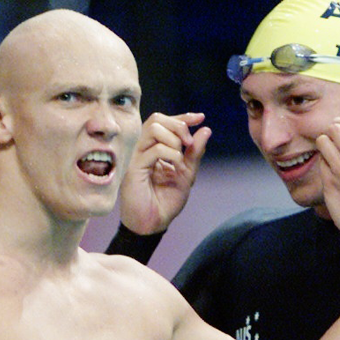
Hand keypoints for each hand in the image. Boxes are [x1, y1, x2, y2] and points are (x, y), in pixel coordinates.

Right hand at [118, 112, 210, 234]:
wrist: (154, 223)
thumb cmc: (166, 201)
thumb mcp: (187, 174)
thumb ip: (194, 152)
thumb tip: (205, 129)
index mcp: (155, 149)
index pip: (164, 122)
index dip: (183, 117)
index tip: (200, 117)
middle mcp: (144, 149)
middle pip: (157, 119)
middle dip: (178, 125)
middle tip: (188, 143)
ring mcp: (137, 157)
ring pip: (153, 128)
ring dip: (173, 139)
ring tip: (179, 157)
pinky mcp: (134, 168)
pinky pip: (153, 150)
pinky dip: (170, 154)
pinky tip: (174, 167)